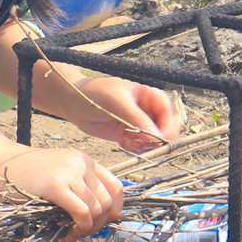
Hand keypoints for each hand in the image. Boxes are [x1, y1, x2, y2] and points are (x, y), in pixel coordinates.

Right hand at [0, 147, 122, 241]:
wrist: (1, 162)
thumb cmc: (28, 176)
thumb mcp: (60, 177)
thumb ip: (77, 196)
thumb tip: (92, 228)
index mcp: (85, 160)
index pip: (116, 188)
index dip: (114, 211)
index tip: (101, 224)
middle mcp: (82, 163)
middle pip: (108, 202)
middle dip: (99, 226)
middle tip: (81, 236)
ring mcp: (71, 172)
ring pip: (97, 210)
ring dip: (87, 230)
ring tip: (71, 237)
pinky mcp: (57, 185)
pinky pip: (82, 212)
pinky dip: (80, 228)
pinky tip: (68, 234)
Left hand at [65, 77, 181, 153]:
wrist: (74, 103)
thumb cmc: (95, 93)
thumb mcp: (117, 102)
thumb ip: (137, 118)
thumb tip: (156, 135)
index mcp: (148, 95)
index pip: (167, 111)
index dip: (167, 125)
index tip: (160, 138)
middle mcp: (146, 109)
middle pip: (165, 127)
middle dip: (157, 138)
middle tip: (145, 144)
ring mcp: (138, 123)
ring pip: (153, 140)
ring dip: (144, 145)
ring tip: (128, 142)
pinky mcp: (129, 135)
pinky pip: (140, 147)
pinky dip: (134, 149)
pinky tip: (122, 142)